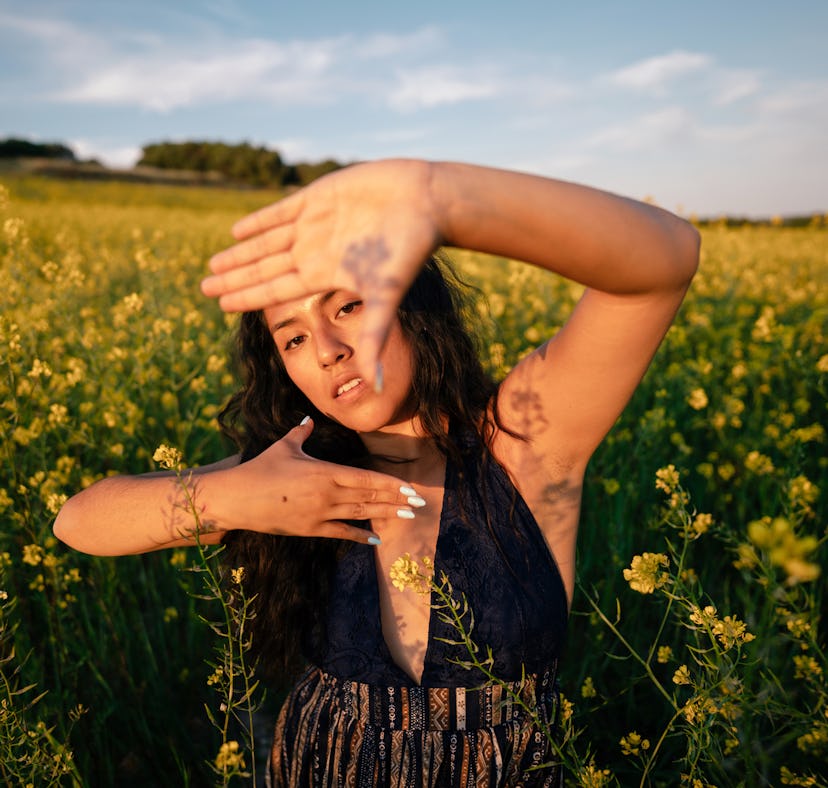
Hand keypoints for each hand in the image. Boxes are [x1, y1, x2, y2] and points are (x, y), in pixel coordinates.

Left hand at [201, 159, 440, 388]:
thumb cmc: (409, 248)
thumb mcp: (386, 295)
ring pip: (267, 241)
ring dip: (240, 252)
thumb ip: (375, 337)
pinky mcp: (320, 196)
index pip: (275, 290)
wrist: (427, 201)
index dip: (246, 297)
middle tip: (202, 288)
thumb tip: (376, 389)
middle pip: (264, 268)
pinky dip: (260, 220)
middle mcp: (316, 251)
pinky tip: (237, 230)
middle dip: (234, 278)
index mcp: (324, 274)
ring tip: (213, 263)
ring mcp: (315, 224)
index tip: (219, 307)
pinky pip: (281, 211)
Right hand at [212, 418, 423, 543]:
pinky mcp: (310, 529)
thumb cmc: (260, 468)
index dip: (391, 483)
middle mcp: (327, 493)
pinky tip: (376, 538)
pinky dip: (359, 535)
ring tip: (407, 516)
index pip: (366, 477)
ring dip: (385, 514)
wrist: (237, 498)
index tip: (409, 487)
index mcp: (325, 471)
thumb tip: (308, 420)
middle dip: (396, 499)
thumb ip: (301, 433)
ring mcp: (320, 513)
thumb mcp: (284, 446)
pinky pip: (341, 532)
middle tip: (419, 503)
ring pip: (360, 513)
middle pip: (369, 496)